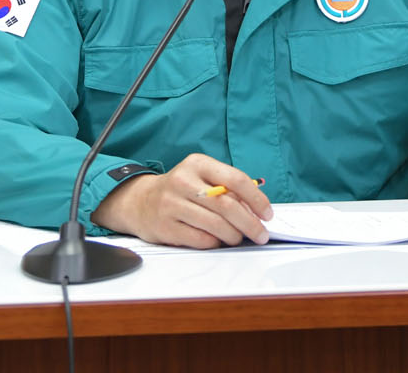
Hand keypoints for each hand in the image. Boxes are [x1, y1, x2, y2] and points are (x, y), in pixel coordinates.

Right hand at [90, 153, 272, 247]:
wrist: (140, 201)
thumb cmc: (181, 190)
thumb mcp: (201, 177)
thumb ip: (227, 189)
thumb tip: (256, 211)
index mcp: (197, 163)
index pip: (235, 179)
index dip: (256, 199)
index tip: (267, 214)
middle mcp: (183, 181)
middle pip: (227, 205)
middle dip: (250, 223)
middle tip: (261, 234)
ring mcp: (172, 204)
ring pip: (216, 225)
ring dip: (235, 236)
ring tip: (239, 238)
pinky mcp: (166, 227)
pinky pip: (202, 240)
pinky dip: (216, 243)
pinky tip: (218, 240)